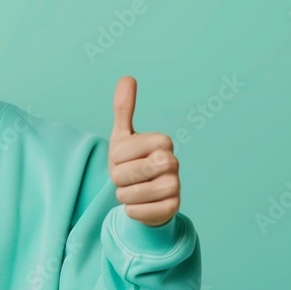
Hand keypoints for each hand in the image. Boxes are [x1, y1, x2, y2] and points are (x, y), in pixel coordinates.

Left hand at [108, 76, 180, 226]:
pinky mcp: (173, 209)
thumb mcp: (123, 136)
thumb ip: (123, 108)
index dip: (115, 158)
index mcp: (162, 141)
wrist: (144, 196)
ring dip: (125, 195)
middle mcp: (173, 162)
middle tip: (127, 177)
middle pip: (126, 173)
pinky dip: (132, 211)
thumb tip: (127, 77)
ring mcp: (175, 186)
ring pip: (132, 194)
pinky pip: (139, 212)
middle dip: (118, 178)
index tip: (124, 159)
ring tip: (133, 190)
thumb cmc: (131, 163)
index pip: (120, 152)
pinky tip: (141, 205)